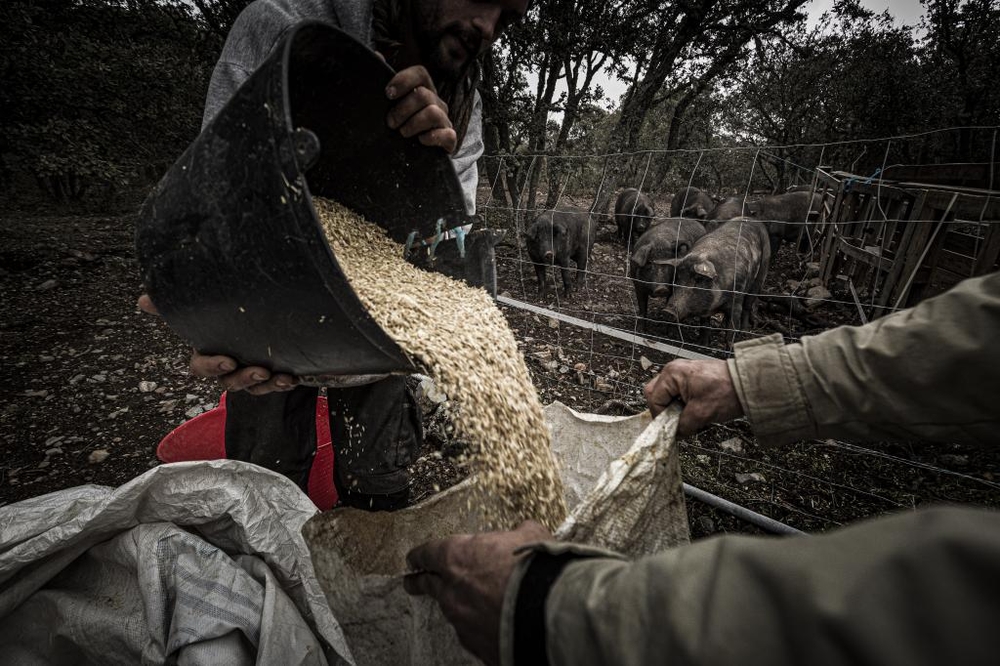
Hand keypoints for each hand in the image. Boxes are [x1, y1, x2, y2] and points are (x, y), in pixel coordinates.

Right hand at [137, 294, 296, 394]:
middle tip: (260, 371)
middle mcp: (228, 367)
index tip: (228, 360)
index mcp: (208, 353)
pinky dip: (283, 383)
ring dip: (267, 385)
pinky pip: (274, 385)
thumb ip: (173, 306)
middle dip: (244, 379)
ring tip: (281, 377)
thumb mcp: (201, 307)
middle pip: (230, 382)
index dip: (213, 366)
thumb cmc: (223, 316)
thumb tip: (142, 299)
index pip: (202, 367)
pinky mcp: (270, 374)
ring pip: (254, 387)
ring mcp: (249, 372)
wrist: (261, 316)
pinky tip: (293, 377)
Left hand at [385, 66, 456, 152]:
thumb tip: (377, 55)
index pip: (420, 73)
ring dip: (413, 124)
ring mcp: (444, 120)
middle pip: (423, 95)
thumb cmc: (401, 125)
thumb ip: (386, 82)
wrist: (414, 155)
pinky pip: (447, 134)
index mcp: (423, 90)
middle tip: (391, 122)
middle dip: (403, 109)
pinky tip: (420, 141)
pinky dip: (432, 138)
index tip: (388, 94)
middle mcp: (436, 102)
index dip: (404, 80)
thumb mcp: (391, 104)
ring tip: (403, 133)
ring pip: (433, 113)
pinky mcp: (449, 139)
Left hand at [403, 520, 552, 665]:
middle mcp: (451, 590)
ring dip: (456, 605)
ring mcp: (461, 621)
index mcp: (457, 557)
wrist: (548, 611)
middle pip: (426, 585)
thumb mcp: (530, 537)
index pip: (426, 553)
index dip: (419, 555)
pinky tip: (491, 625)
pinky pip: (471, 633)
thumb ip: (519, 533)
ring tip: (466, 604)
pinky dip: (478, 627)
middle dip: (419, 582)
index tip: (413, 558)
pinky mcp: (476, 645)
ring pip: (451, 611)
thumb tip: (525, 531)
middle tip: (413, 582)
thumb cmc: (534, 569)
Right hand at [644, 359, 743, 435]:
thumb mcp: (700, 414)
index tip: (671, 429)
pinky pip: (678, 392)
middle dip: (664, 410)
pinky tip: (694, 410)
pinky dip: (682, 403)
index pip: (655, 399)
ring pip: (668, 394)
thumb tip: (673, 434)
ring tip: (688, 417)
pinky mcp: (693, 377)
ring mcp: (684, 372)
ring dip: (674, 408)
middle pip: (657, 394)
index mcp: (672, 374)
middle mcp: (675, 369)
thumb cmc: (727, 392)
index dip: (661, 417)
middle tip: (676, 422)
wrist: (749, 384)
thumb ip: (681, 426)